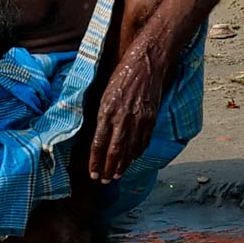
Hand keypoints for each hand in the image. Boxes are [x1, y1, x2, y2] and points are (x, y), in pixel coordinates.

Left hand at [89, 42, 163, 183]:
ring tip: (117, 175)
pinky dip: (137, 153)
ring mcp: (139, 119)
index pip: (99, 143)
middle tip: (104, 181)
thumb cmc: (122, 73)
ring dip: (123, 165)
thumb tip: (97, 134)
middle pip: (115, 151)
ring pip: (130, 150)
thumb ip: (102, 114)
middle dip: (109, 169)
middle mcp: (123, 117)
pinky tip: (133, 159)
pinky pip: (144, 141)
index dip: (95, 161)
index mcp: (106, 110)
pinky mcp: (151, 118)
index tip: (92, 173)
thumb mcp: (105, 92)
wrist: (148, 61)